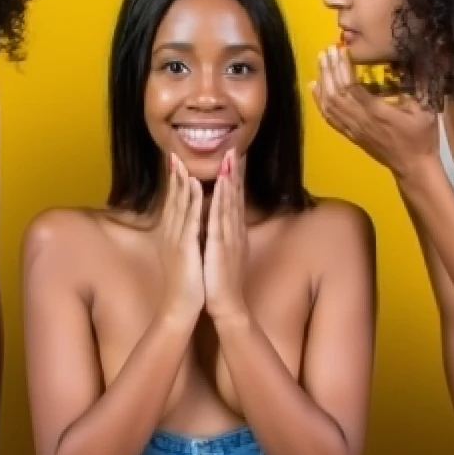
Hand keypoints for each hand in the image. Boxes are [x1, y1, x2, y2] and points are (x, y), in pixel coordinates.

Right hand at [157, 152, 204, 323]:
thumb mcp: (185, 258)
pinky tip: (194, 184)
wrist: (180, 308)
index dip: (175, 183)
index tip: (176, 163)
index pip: (174, 204)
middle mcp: (172, 234)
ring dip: (181, 181)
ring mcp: (177, 239)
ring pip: (179, 204)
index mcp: (174, 236)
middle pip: (173, 200)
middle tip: (174, 154)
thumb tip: (192, 228)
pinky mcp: (185, 247)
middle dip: (175, 176)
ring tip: (182, 160)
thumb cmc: (186, 285)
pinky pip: (189, 218)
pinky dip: (191, 200)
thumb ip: (187, 241)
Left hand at [203, 148, 248, 322]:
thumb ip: (222, 238)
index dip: (235, 179)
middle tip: (235, 147)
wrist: (227, 306)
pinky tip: (220, 183)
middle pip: (236, 197)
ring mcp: (230, 237)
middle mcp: (235, 232)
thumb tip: (217, 224)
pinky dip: (221, 198)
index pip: (234, 201)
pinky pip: (221, 217)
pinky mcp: (222, 245)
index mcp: (233, 234)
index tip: (234, 158)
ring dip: (230, 178)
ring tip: (230, 156)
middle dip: (235, 172)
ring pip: (231, 202)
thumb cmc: (222, 283)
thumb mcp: (223, 255)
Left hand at [310, 45, 439, 181]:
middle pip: (336, 93)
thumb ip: (420, 83)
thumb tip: (418, 57)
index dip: (342, 67)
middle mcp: (360, 120)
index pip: (351, 86)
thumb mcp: (426, 108)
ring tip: (321, 63)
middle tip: (326, 50)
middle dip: (329, 70)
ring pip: (330, 105)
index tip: (339, 50)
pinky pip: (330, 118)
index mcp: (377, 111)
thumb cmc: (421, 136)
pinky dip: (320, 102)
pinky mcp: (351, 135)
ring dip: (323, 82)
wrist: (412, 166)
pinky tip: (315, 88)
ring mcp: (353, 129)